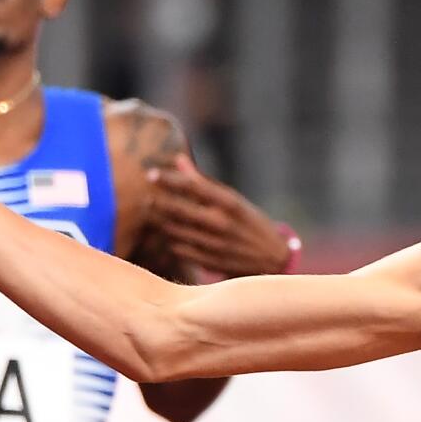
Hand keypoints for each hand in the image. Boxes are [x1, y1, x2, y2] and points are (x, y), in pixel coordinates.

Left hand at [148, 154, 292, 277]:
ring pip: (175, 230)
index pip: (192, 186)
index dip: (168, 179)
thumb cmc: (249, 223)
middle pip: (178, 209)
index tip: (150, 174)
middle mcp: (221, 223)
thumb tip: (179, 159)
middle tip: (147, 197)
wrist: (273, 259)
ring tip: (154, 214)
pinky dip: (171, 240)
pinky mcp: (209, 262)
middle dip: (158, 202)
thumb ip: (204, 181)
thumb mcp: (234, 199)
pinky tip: (170, 235)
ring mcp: (214, 244)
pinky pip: (179, 249)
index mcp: (229, 203)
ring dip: (161, 221)